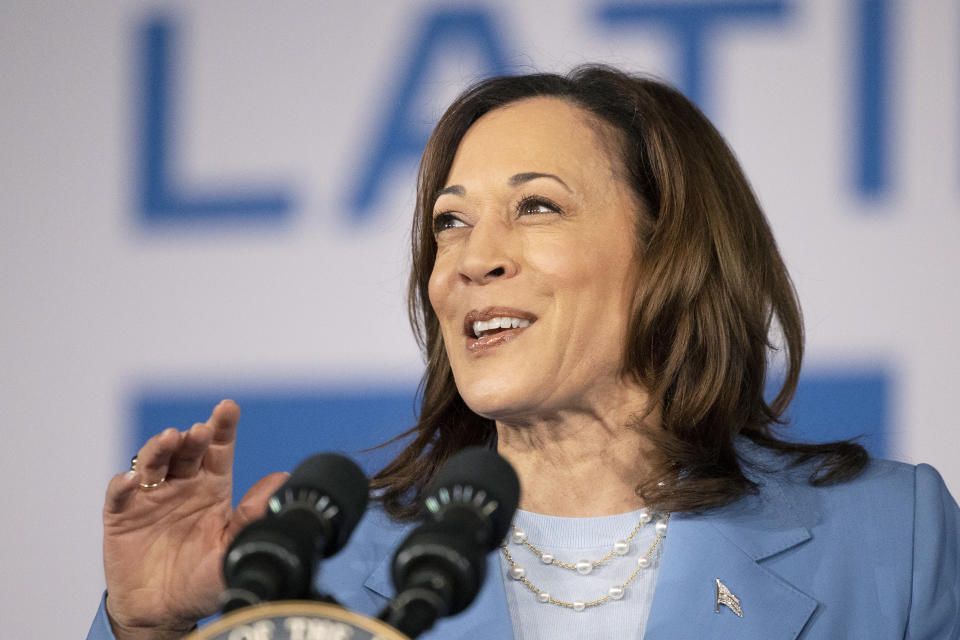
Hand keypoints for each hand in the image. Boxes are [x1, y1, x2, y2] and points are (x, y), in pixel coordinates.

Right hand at [101, 400, 287, 639]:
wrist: (164, 613)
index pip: (218, 449)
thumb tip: (282, 480)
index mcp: (212, 487)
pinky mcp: (122, 516)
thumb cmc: (202, 580)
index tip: (228, 408)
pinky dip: (122, 484)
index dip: (222, 427)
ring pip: (152, 463)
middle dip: (192, 437)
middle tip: (200, 431)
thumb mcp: (232, 547)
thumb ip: (253, 515)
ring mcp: (150, 498)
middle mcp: (182, 485)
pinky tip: (131, 481)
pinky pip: (119, 495)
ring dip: (159, 449)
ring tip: (170, 441)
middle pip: (186, 450)